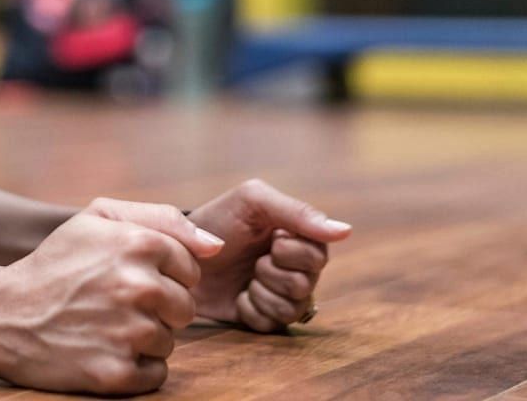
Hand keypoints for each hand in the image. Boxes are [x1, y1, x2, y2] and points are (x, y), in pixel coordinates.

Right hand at [0, 199, 220, 395]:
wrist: (2, 315)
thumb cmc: (56, 263)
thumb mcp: (97, 219)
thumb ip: (161, 219)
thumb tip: (215, 245)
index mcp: (138, 243)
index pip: (191, 268)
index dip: (164, 274)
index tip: (129, 276)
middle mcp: (138, 286)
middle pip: (186, 307)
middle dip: (159, 307)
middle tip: (115, 303)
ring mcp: (128, 332)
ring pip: (170, 340)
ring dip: (144, 337)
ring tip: (104, 326)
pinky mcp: (116, 372)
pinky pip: (156, 374)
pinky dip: (135, 368)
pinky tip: (104, 350)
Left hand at [183, 179, 350, 331]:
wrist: (179, 254)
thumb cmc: (217, 220)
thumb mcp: (253, 201)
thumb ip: (298, 212)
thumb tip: (346, 231)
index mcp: (298, 236)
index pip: (319, 254)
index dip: (292, 251)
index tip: (271, 238)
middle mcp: (295, 267)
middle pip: (307, 283)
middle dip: (274, 273)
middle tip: (254, 261)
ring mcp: (278, 294)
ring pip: (293, 307)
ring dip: (262, 293)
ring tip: (244, 279)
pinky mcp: (262, 317)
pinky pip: (272, 325)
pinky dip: (252, 311)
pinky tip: (238, 297)